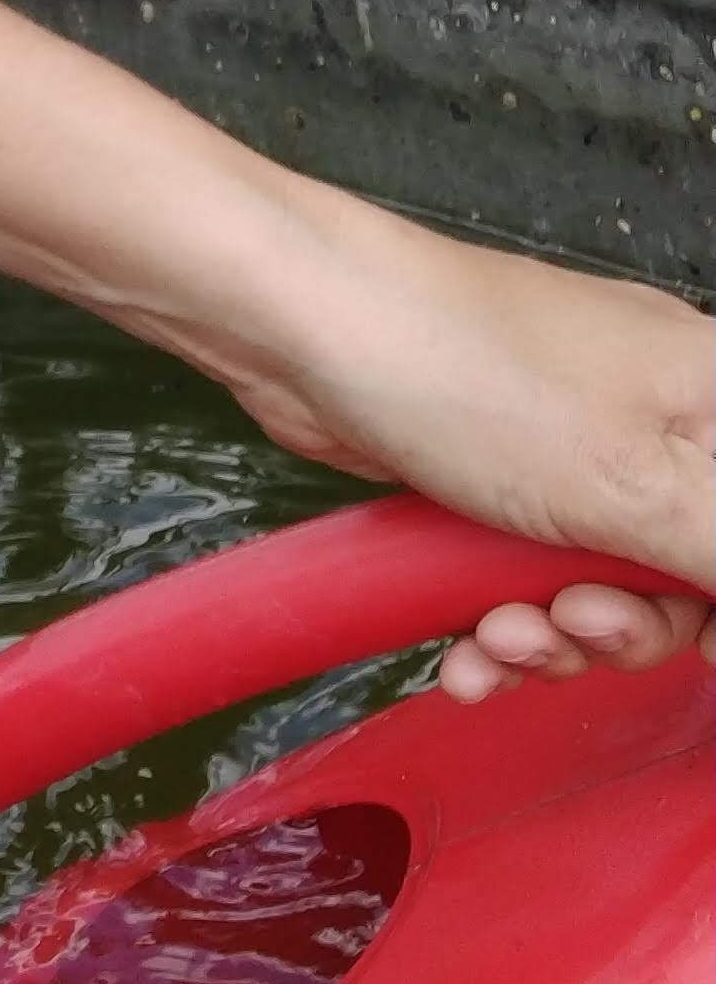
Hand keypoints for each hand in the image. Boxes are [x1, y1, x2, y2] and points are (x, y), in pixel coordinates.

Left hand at [221, 187, 713, 700]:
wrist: (308, 329)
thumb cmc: (474, 373)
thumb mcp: (637, 484)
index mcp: (711, 402)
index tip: (702, 647)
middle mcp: (648, 424)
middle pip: (679, 575)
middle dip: (622, 625)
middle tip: (566, 620)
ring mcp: (562, 454)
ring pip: (592, 589)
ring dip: (546, 637)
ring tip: (491, 637)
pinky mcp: (488, 484)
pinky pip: (518, 581)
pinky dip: (494, 627)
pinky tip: (461, 654)